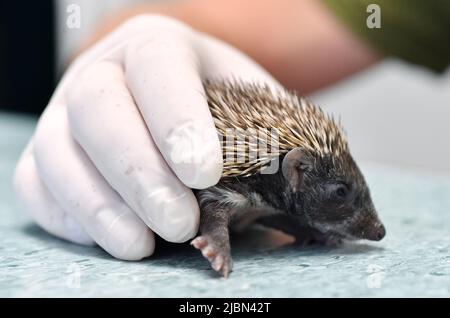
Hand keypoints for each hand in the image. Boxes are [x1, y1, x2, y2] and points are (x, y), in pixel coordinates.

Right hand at [13, 15, 280, 259]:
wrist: (175, 108)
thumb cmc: (216, 109)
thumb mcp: (249, 106)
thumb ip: (270, 134)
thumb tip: (301, 183)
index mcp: (156, 46)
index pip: (157, 66)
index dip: (176, 118)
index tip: (204, 173)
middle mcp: (100, 72)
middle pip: (96, 110)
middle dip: (138, 173)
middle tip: (179, 223)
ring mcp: (62, 114)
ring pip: (57, 153)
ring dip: (101, 207)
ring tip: (143, 246)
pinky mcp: (45, 154)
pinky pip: (36, 185)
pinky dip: (70, 217)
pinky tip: (114, 236)